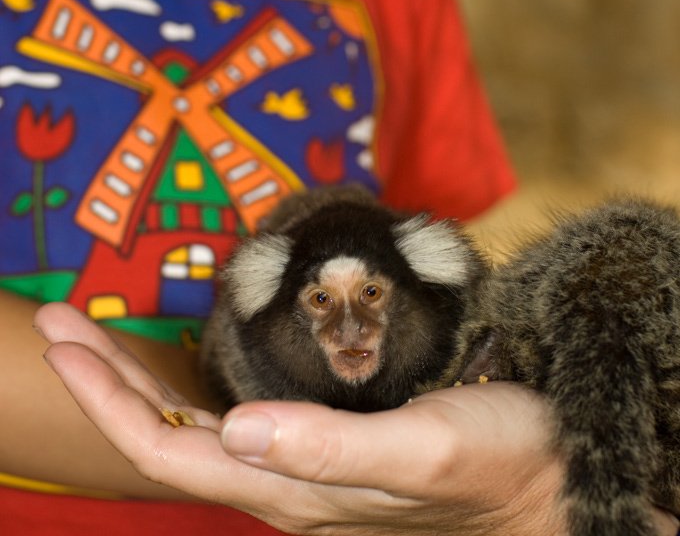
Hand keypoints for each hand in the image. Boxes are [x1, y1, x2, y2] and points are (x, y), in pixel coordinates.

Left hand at [35, 303, 678, 535]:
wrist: (549, 480)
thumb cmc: (498, 460)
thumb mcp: (425, 448)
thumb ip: (332, 449)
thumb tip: (237, 431)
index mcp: (293, 488)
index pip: (169, 454)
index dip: (107, 399)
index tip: (62, 340)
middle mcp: (283, 482)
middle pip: (166, 441)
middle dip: (105, 382)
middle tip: (56, 319)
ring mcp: (300, 468)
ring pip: (192, 433)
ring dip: (139, 384)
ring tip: (96, 336)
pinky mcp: (323, 447)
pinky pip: (231, 423)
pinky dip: (189, 391)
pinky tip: (186, 369)